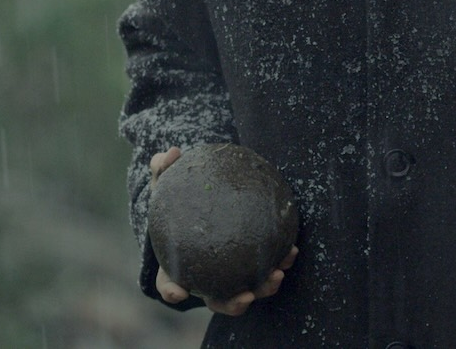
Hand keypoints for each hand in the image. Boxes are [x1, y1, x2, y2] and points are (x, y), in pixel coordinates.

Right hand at [149, 147, 298, 315]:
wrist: (200, 208)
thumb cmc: (179, 202)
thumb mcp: (166, 185)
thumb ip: (163, 169)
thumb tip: (169, 153)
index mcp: (178, 268)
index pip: (170, 285)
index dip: (173, 291)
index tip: (179, 293)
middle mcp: (205, 280)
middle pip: (217, 300)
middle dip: (232, 303)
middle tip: (245, 296)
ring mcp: (230, 277)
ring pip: (246, 292)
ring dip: (263, 288)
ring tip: (277, 274)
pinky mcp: (251, 267)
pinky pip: (266, 269)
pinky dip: (279, 262)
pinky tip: (291, 249)